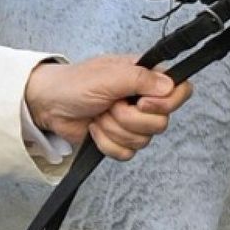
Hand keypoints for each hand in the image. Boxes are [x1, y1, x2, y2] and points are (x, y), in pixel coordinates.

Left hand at [23, 55, 192, 160]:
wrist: (49, 105)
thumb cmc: (74, 84)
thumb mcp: (109, 76)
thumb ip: (141, 79)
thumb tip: (170, 85)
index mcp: (144, 78)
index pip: (180, 90)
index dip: (167, 103)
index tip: (142, 103)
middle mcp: (142, 99)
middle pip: (161, 123)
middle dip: (129, 118)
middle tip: (110, 105)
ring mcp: (132, 121)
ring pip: (143, 141)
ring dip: (114, 129)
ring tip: (99, 114)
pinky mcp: (119, 139)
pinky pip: (127, 153)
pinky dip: (107, 143)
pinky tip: (96, 129)